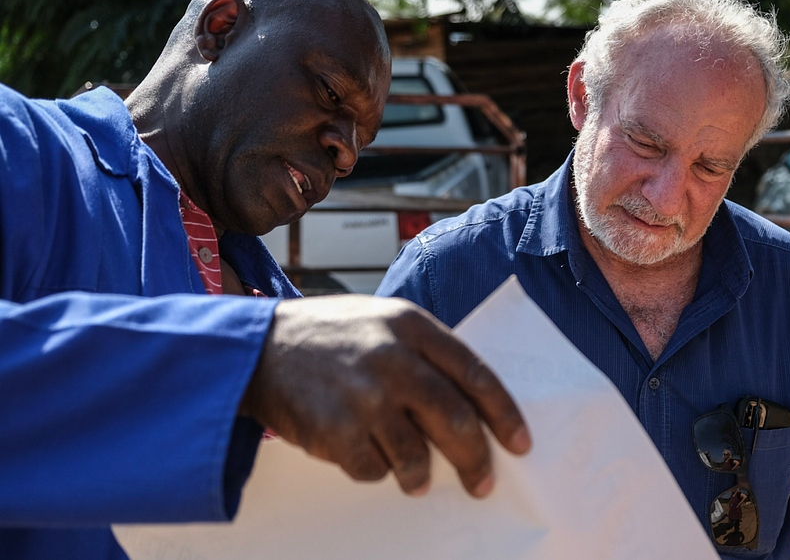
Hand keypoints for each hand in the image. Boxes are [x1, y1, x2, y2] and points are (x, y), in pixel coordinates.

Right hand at [239, 295, 530, 496]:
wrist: (258, 348)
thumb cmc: (331, 335)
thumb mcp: (383, 320)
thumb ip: (426, 352)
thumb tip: (472, 406)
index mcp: (411, 326)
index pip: (475, 374)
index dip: (503, 413)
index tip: (519, 443)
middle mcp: (392, 359)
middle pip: (454, 420)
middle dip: (475, 459)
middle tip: (483, 482)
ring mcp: (363, 396)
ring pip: (416, 456)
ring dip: (421, 475)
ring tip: (417, 479)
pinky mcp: (335, 431)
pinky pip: (374, 469)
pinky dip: (376, 470)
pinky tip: (363, 453)